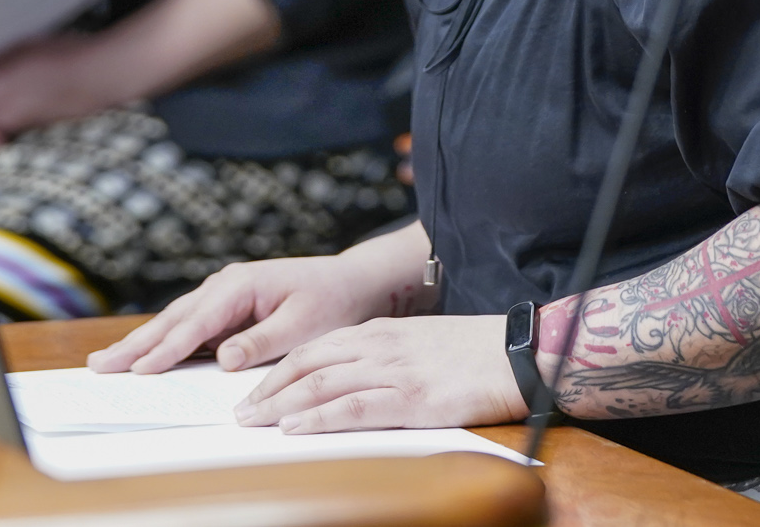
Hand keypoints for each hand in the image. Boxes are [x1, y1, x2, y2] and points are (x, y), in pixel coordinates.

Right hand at [91, 249, 410, 374]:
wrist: (351, 282)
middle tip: (98, 366)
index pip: (197, 323)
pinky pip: (189, 326)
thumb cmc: (332, 301)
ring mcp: (223, 294)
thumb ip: (263, 341)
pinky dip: (163, 340)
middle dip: (135, 344)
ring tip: (106, 361)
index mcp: (242, 284)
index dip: (167, 348)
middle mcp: (225, 284)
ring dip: (141, 343)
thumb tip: (223, 358)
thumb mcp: (304, 324)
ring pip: (175, 321)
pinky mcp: (226, 306)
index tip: (139, 368)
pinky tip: (142, 355)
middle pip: (173, 319)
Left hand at [233, 315, 525, 432]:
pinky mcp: (411, 398)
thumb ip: (386, 354)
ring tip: (253, 422)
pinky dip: (319, 418)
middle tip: (241, 411)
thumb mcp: (420, 343)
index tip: (256, 390)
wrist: (518, 352)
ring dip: (281, 404)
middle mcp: (380, 346)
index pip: (316, 348)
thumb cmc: (475, 352)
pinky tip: (296, 428)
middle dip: (269, 388)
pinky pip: (353, 408)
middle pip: (308, 364)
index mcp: (381, 332)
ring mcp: (394, 371)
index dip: (281, 370)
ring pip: (321, 384)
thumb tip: (355, 377)